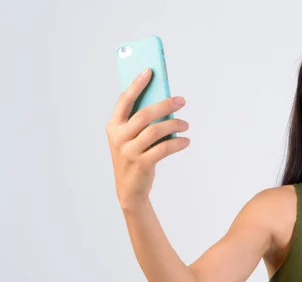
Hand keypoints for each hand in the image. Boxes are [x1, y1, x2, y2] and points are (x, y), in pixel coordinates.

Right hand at [106, 68, 189, 209]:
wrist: (130, 189)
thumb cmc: (134, 156)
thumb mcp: (131, 137)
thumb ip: (141, 121)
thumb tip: (165, 102)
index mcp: (113, 126)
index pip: (125, 100)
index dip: (137, 84)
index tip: (150, 70)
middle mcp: (119, 136)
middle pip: (145, 114)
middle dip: (166, 104)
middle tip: (182, 100)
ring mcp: (129, 151)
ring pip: (156, 130)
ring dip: (175, 124)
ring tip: (186, 124)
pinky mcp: (142, 163)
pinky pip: (164, 148)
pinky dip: (178, 143)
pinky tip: (186, 141)